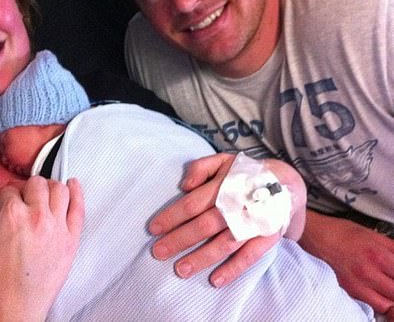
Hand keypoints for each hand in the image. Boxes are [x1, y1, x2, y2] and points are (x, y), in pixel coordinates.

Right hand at [0, 176, 83, 320]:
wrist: (13, 305)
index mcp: (12, 215)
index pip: (10, 188)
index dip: (4, 194)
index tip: (5, 202)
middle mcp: (37, 217)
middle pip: (36, 183)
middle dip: (26, 188)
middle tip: (22, 199)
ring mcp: (58, 227)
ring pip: (59, 189)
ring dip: (49, 187)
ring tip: (44, 194)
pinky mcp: (72, 239)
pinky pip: (79, 208)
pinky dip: (77, 192)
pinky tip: (73, 185)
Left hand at [148, 153, 306, 286]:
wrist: (287, 183)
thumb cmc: (245, 173)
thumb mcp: (223, 160)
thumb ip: (201, 168)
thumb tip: (183, 185)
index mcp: (224, 185)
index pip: (192, 203)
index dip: (172, 216)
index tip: (153, 228)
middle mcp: (237, 205)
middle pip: (204, 225)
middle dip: (179, 240)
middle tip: (158, 252)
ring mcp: (253, 223)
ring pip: (224, 243)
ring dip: (201, 258)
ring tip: (180, 270)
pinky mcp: (267, 237)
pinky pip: (250, 256)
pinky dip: (233, 269)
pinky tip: (215, 280)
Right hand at [299, 211, 393, 316]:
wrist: (313, 235)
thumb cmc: (339, 232)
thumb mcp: (370, 233)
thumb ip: (392, 247)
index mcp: (378, 256)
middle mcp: (369, 273)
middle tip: (392, 280)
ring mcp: (357, 284)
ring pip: (388, 304)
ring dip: (391, 297)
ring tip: (388, 289)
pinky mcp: (348, 290)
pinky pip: (371, 305)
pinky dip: (378, 302)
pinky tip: (377, 293)